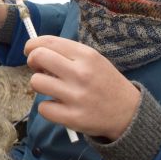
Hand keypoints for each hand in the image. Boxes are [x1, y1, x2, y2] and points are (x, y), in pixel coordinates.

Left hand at [24, 36, 140, 140]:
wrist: (129, 113)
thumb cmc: (105, 83)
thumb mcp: (94, 60)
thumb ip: (68, 53)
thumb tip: (35, 51)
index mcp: (86, 55)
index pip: (48, 42)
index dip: (32, 45)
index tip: (30, 51)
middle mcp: (81, 73)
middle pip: (38, 57)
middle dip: (32, 62)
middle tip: (40, 69)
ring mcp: (76, 96)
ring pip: (36, 82)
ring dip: (39, 85)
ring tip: (52, 88)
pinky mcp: (73, 118)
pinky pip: (43, 108)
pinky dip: (47, 107)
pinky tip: (59, 106)